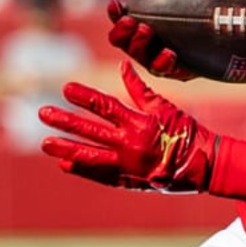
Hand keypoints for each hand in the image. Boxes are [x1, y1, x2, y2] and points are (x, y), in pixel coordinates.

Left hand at [39, 62, 217, 191]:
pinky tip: (65, 164)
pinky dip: (84, 170)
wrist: (203, 166)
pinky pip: (101, 175)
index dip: (84, 96)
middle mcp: (129, 144)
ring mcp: (127, 165)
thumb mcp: (165, 106)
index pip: (105, 106)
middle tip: (43, 113)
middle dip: (65, 122)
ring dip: (66, 148)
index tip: (66, 88)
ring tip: (46, 144)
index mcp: (139, 123)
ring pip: (90, 156)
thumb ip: (139, 88)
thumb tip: (122, 66)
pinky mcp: (129, 180)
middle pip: (90, 131)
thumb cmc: (186, 132)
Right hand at [104, 0, 193, 79]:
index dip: (114, 13)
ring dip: (138, 45)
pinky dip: (163, 62)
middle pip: (121, 40)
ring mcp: (154, 59)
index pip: (119, 18)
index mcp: (137, 21)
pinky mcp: (172, 72)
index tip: (115, 3)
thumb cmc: (188, 6)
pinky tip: (169, 54)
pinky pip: (163, 71)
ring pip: (139, 56)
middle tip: (131, 21)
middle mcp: (141, 42)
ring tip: (146, 31)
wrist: (214, 33)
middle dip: (121, 31)